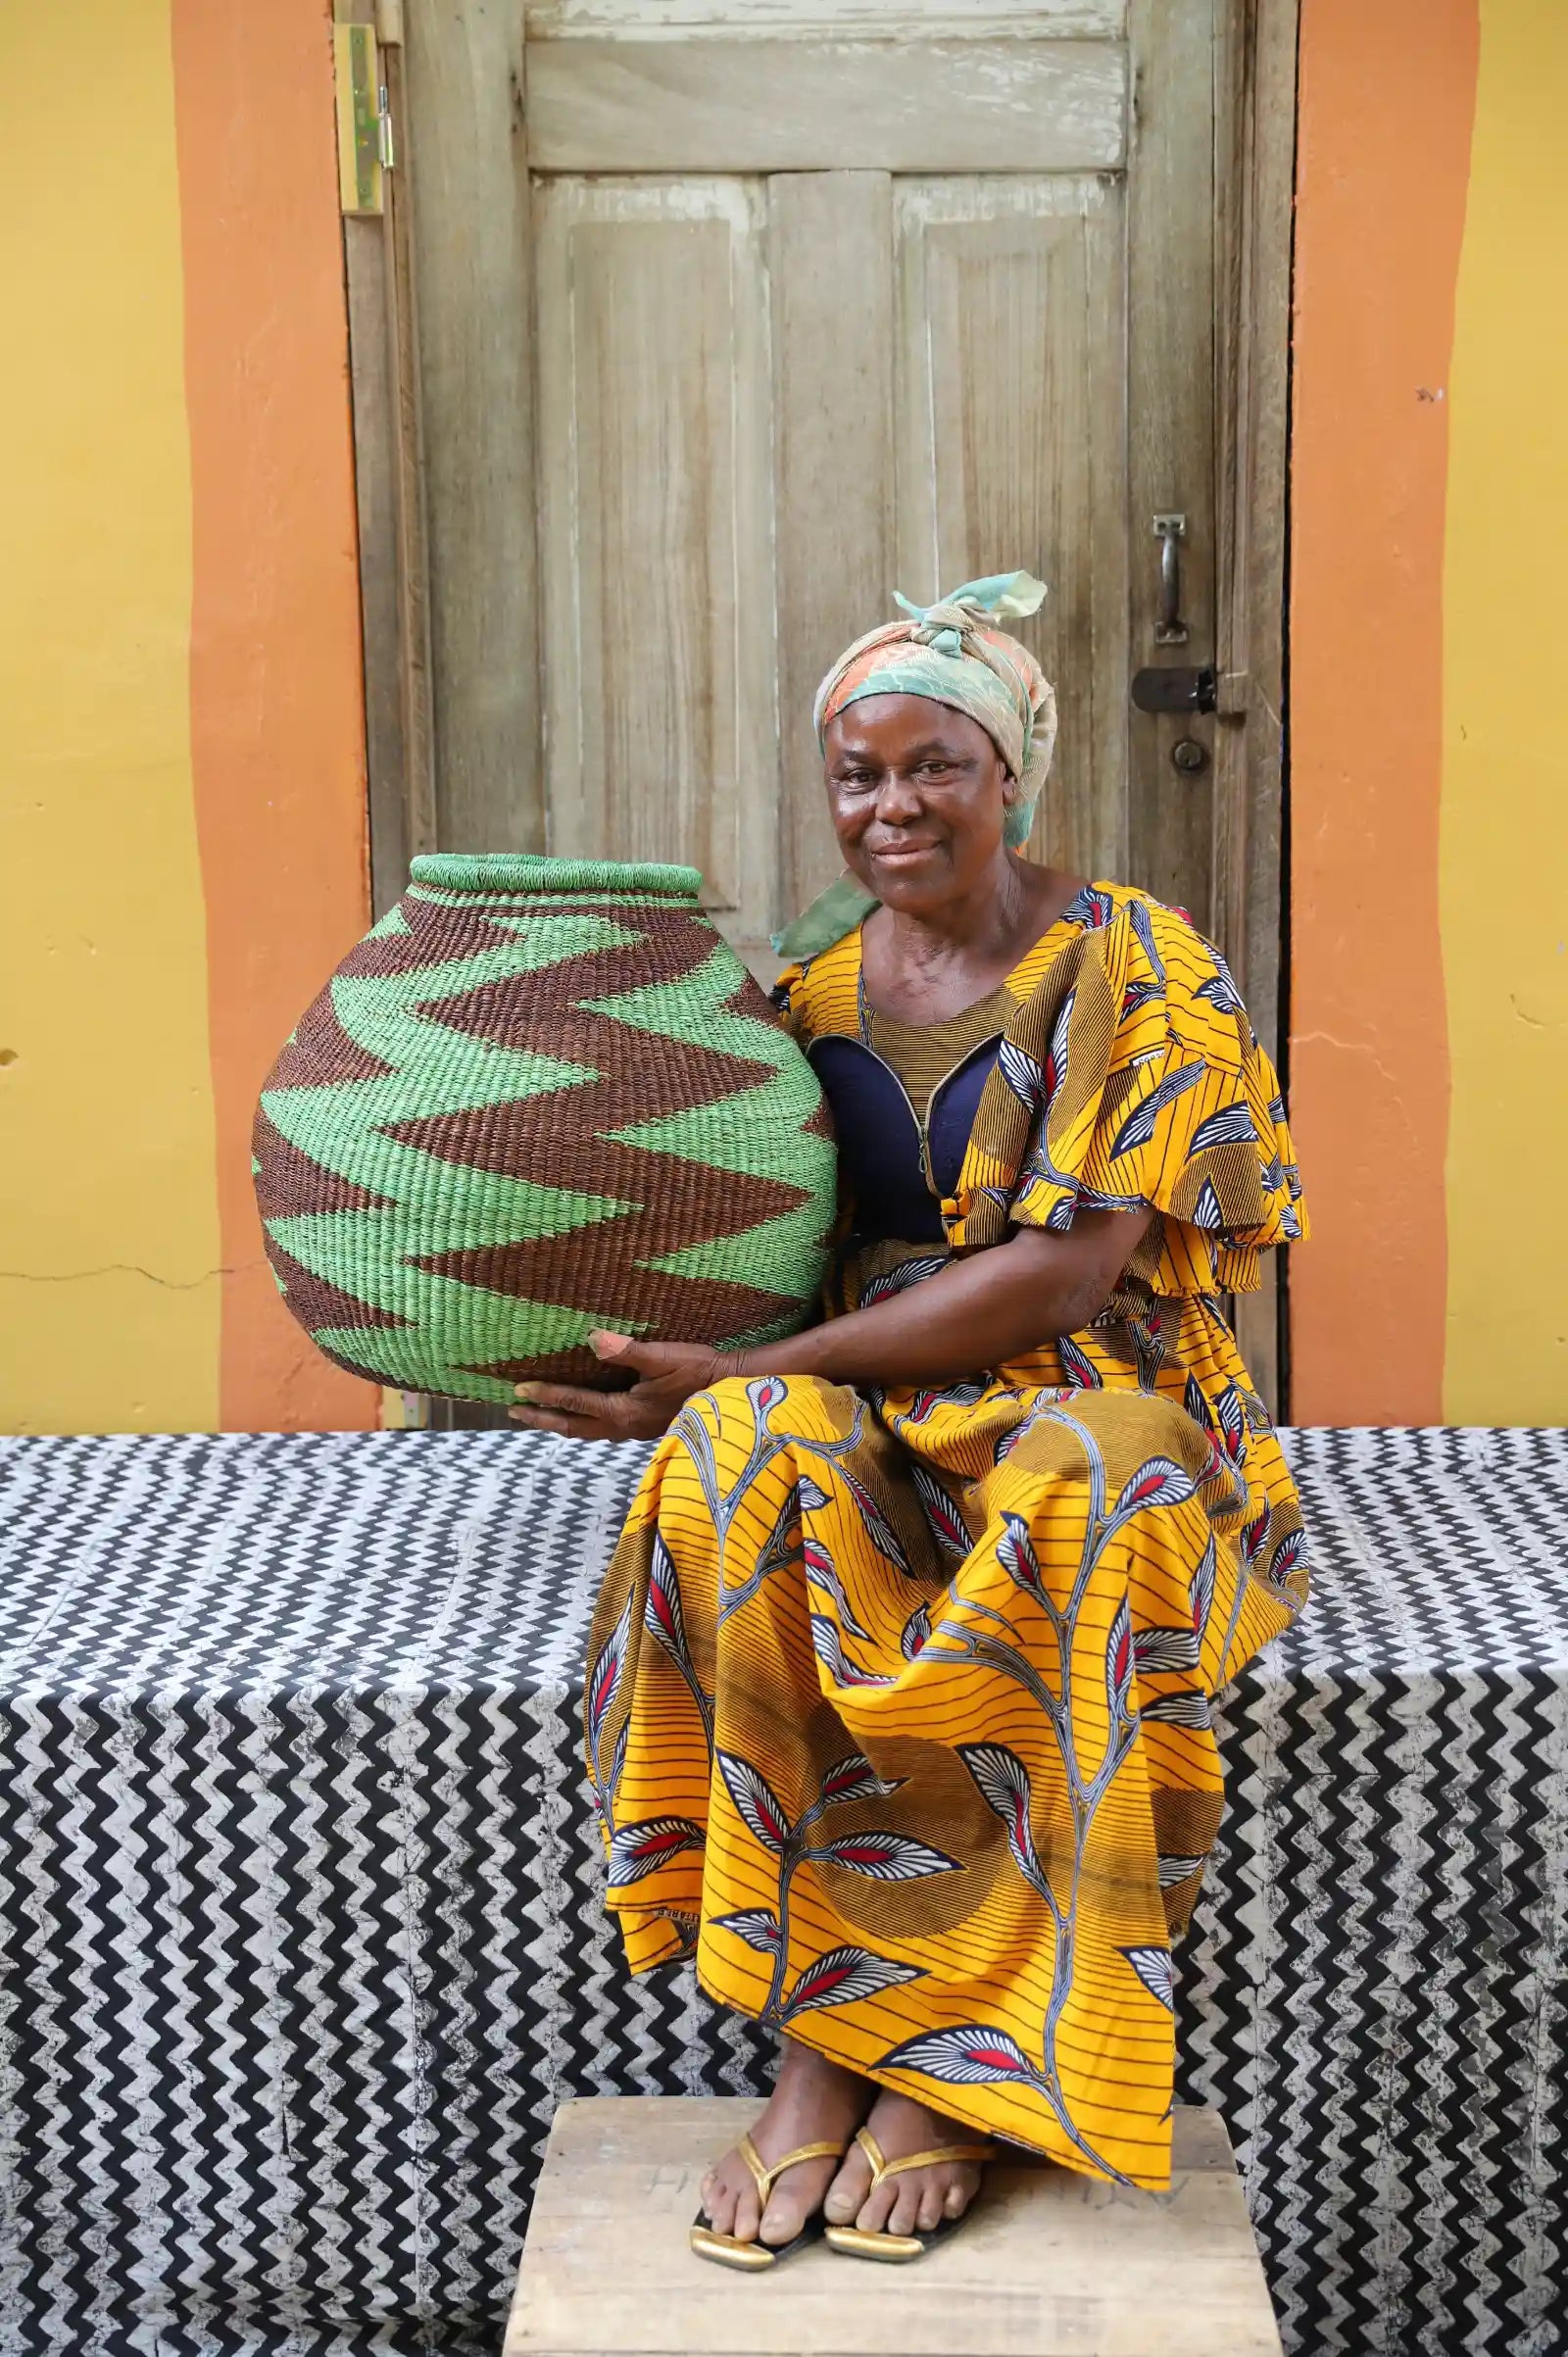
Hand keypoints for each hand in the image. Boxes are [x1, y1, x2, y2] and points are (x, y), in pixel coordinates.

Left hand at [508, 1330, 734, 1442]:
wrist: (733, 1390)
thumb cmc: (699, 1371)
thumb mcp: (662, 1357)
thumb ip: (626, 1350)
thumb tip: (593, 1338)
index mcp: (625, 1411)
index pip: (576, 1403)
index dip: (545, 1396)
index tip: (518, 1391)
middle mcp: (626, 1427)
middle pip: (575, 1428)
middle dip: (543, 1420)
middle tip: (515, 1412)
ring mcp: (637, 1431)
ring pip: (589, 1432)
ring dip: (563, 1424)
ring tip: (542, 1416)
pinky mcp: (647, 1427)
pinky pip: (605, 1429)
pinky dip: (585, 1423)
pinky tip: (586, 1414)